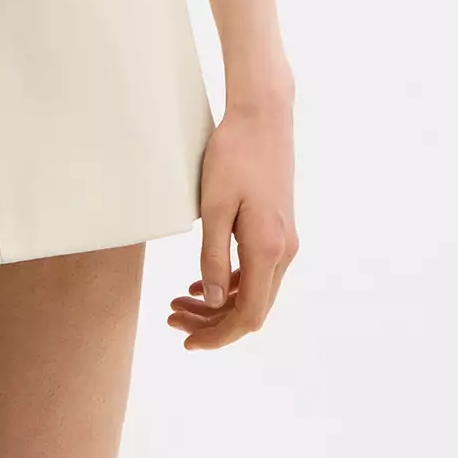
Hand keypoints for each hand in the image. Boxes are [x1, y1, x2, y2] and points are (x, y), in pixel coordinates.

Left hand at [168, 95, 297, 349]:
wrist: (263, 116)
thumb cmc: (234, 154)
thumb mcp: (214, 205)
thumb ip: (214, 256)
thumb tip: (214, 302)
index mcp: (268, 248)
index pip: (248, 315)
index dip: (218, 336)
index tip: (187, 341)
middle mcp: (284, 251)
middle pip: (251, 309)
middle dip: (212, 323)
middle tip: (172, 318)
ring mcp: (285, 241)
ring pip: (254, 292)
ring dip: (219, 305)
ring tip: (178, 301)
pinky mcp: (279, 229)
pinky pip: (257, 271)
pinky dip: (231, 284)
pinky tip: (203, 281)